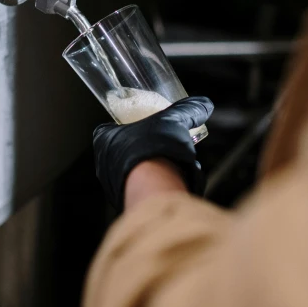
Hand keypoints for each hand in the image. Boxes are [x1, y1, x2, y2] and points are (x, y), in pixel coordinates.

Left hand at [93, 96, 213, 210]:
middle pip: (125, 150)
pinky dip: (156, 185)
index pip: (110, 128)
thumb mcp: (174, 121)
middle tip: (165, 144)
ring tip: (175, 163)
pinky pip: (142, 191)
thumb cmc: (152, 149)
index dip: (128, 124)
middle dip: (147, 148)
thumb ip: (188, 110)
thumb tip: (204, 104)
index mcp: (105, 139)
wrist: (154, 189)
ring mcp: (114, 185)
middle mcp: (104, 163)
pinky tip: (173, 181)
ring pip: (134, 173)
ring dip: (153, 169)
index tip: (145, 124)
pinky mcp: (128, 202)